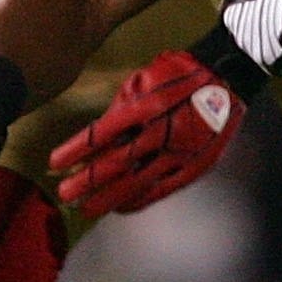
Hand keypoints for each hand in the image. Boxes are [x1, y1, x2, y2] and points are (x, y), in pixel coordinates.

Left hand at [52, 51, 246, 215]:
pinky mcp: (196, 165)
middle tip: (64, 194)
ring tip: (86, 209)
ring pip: (137, 182)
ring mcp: (180, 152)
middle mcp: (161, 133)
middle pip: (115, 164)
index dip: (75, 151)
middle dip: (86, 181)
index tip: (54, 164)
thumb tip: (98, 134)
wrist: (228, 75)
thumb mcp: (144, 78)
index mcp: (145, 107)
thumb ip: (121, 106)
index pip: (100, 135)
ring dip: (108, 198)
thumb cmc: (179, 72)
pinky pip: (162, 189)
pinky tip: (122, 208)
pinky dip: (140, 200)